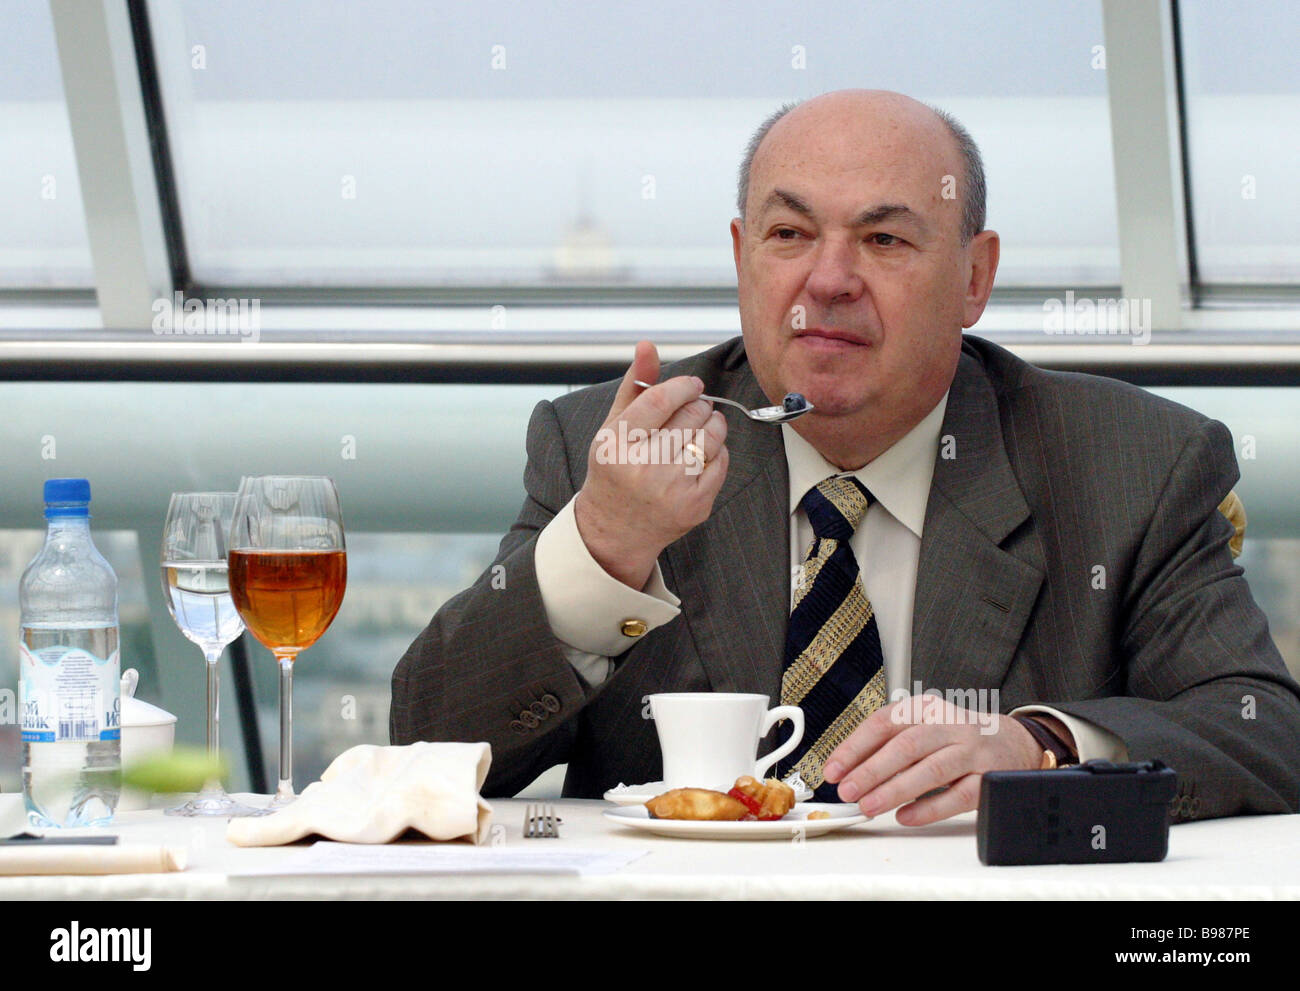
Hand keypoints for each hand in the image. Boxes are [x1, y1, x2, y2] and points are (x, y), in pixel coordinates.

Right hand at [574, 340, 728, 589]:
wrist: (616, 529)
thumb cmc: (615, 471)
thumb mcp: (613, 427)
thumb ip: (634, 386)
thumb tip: (648, 345)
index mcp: (619, 444)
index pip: (662, 399)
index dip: (684, 386)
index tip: (692, 386)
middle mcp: (644, 467)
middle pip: (690, 415)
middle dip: (698, 405)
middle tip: (694, 409)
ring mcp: (672, 489)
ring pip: (710, 436)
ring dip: (712, 424)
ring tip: (700, 427)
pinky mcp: (695, 505)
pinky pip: (720, 462)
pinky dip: (717, 451)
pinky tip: (701, 453)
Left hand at [820, 695, 1043, 825]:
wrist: (1015, 742)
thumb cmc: (957, 738)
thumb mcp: (923, 727)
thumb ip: (889, 745)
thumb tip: (849, 771)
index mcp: (926, 708)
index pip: (884, 723)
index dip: (854, 747)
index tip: (833, 769)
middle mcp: (949, 726)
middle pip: (906, 745)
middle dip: (871, 770)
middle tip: (846, 790)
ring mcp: (972, 752)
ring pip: (931, 770)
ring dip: (895, 790)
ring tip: (868, 806)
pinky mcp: (988, 779)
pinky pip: (957, 796)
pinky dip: (928, 808)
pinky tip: (905, 816)